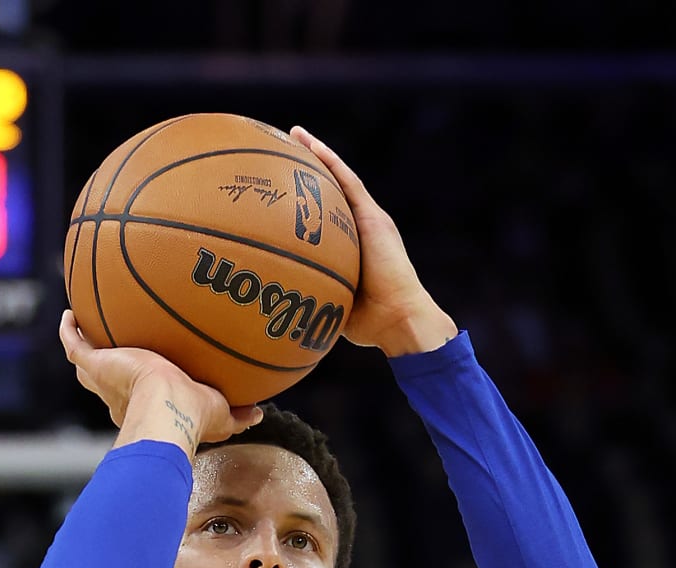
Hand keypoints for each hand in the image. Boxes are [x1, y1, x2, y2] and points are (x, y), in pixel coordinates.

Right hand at [59, 310, 261, 448]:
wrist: (168, 409)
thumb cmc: (193, 418)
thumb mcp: (223, 416)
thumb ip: (239, 416)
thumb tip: (258, 413)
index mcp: (146, 408)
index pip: (140, 399)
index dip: (142, 390)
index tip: (151, 379)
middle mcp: (120, 396)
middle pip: (108, 383)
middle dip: (109, 371)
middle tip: (115, 352)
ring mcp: (104, 379)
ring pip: (86, 365)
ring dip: (85, 349)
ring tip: (86, 328)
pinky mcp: (95, 363)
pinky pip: (73, 344)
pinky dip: (69, 330)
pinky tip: (70, 313)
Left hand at [290, 126, 456, 356]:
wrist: (399, 319)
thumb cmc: (369, 324)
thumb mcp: (331, 305)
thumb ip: (310, 296)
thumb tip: (275, 308)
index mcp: (352, 246)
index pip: (326, 215)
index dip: (306, 197)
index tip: (283, 185)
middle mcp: (361, 228)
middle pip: (331, 191)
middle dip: (308, 168)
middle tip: (282, 150)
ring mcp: (369, 219)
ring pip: (339, 179)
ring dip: (317, 154)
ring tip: (294, 134)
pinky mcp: (373, 217)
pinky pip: (348, 182)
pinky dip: (329, 161)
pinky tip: (310, 144)